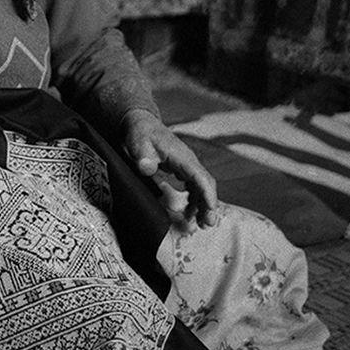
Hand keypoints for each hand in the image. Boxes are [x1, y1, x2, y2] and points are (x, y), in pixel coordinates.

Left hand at [122, 109, 217, 230]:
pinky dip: (194, 200)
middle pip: (205, 184)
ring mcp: (185, 166)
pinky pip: (193, 186)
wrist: (140, 124)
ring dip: (203, 204)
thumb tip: (147, 168)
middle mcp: (188, 162)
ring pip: (201, 187)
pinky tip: (190, 212)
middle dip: (209, 204)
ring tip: (200, 224)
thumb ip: (143, 155)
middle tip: (207, 224)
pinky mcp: (180, 170)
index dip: (207, 195)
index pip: (200, 177)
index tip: (210, 211)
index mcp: (182, 157)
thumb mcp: (138, 143)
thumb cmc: (140, 133)